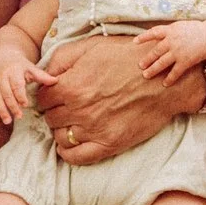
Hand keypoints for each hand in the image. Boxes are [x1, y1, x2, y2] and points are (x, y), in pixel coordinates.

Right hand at [0, 51, 57, 126]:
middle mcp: (2, 78)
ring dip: (1, 110)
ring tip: (8, 122)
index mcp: (13, 72)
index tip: (25, 104)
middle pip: (5, 93)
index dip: (20, 95)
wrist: (2, 59)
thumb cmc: (20, 66)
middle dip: (11, 105)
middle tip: (19, 116)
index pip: (16, 85)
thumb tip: (56, 81)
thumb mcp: (31, 68)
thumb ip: (42, 76)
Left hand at [35, 35, 201, 164]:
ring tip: (72, 122)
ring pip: (61, 137)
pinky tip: (72, 143)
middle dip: (55, 111)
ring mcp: (93, 129)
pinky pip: (77, 157)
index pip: (42, 99)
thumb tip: (44, 75)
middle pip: (50, 118)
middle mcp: (78, 110)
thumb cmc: (128, 58)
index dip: (47, 95)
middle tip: (66, 106)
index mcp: (71, 85)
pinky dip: (68, 152)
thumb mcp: (92, 47)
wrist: (163, 79)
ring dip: (62, 129)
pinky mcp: (109, 144)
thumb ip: (61, 59)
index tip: (55, 94)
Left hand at [134, 20, 205, 82]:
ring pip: (162, 63)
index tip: (134, 42)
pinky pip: (175, 71)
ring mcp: (178, 52)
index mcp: (170, 31)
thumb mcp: (180, 27)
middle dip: (147, 59)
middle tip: (140, 66)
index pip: (153, 33)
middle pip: (156, 51)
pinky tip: (165, 84)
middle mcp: (172, 41)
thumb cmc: (194, 31)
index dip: (143, 37)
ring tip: (146, 75)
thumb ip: (168, 32)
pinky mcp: (185, 61)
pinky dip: (170, 78)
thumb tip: (156, 37)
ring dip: (153, 70)